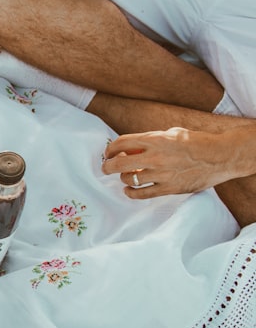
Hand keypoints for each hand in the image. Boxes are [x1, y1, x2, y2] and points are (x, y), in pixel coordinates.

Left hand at [102, 127, 247, 199]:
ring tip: (127, 177)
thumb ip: (151, 139)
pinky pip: (142, 194)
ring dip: (124, 178)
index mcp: (156, 139)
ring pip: (129, 180)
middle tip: (106, 168)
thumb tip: (130, 148)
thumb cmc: (196, 142)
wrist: (221, 156)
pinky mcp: (169, 188)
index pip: (122, 143)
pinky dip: (131, 193)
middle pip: (119, 164)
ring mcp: (162, 174)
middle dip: (108, 166)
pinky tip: (129, 191)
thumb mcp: (172, 133)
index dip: (110, 149)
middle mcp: (156, 157)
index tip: (108, 153)